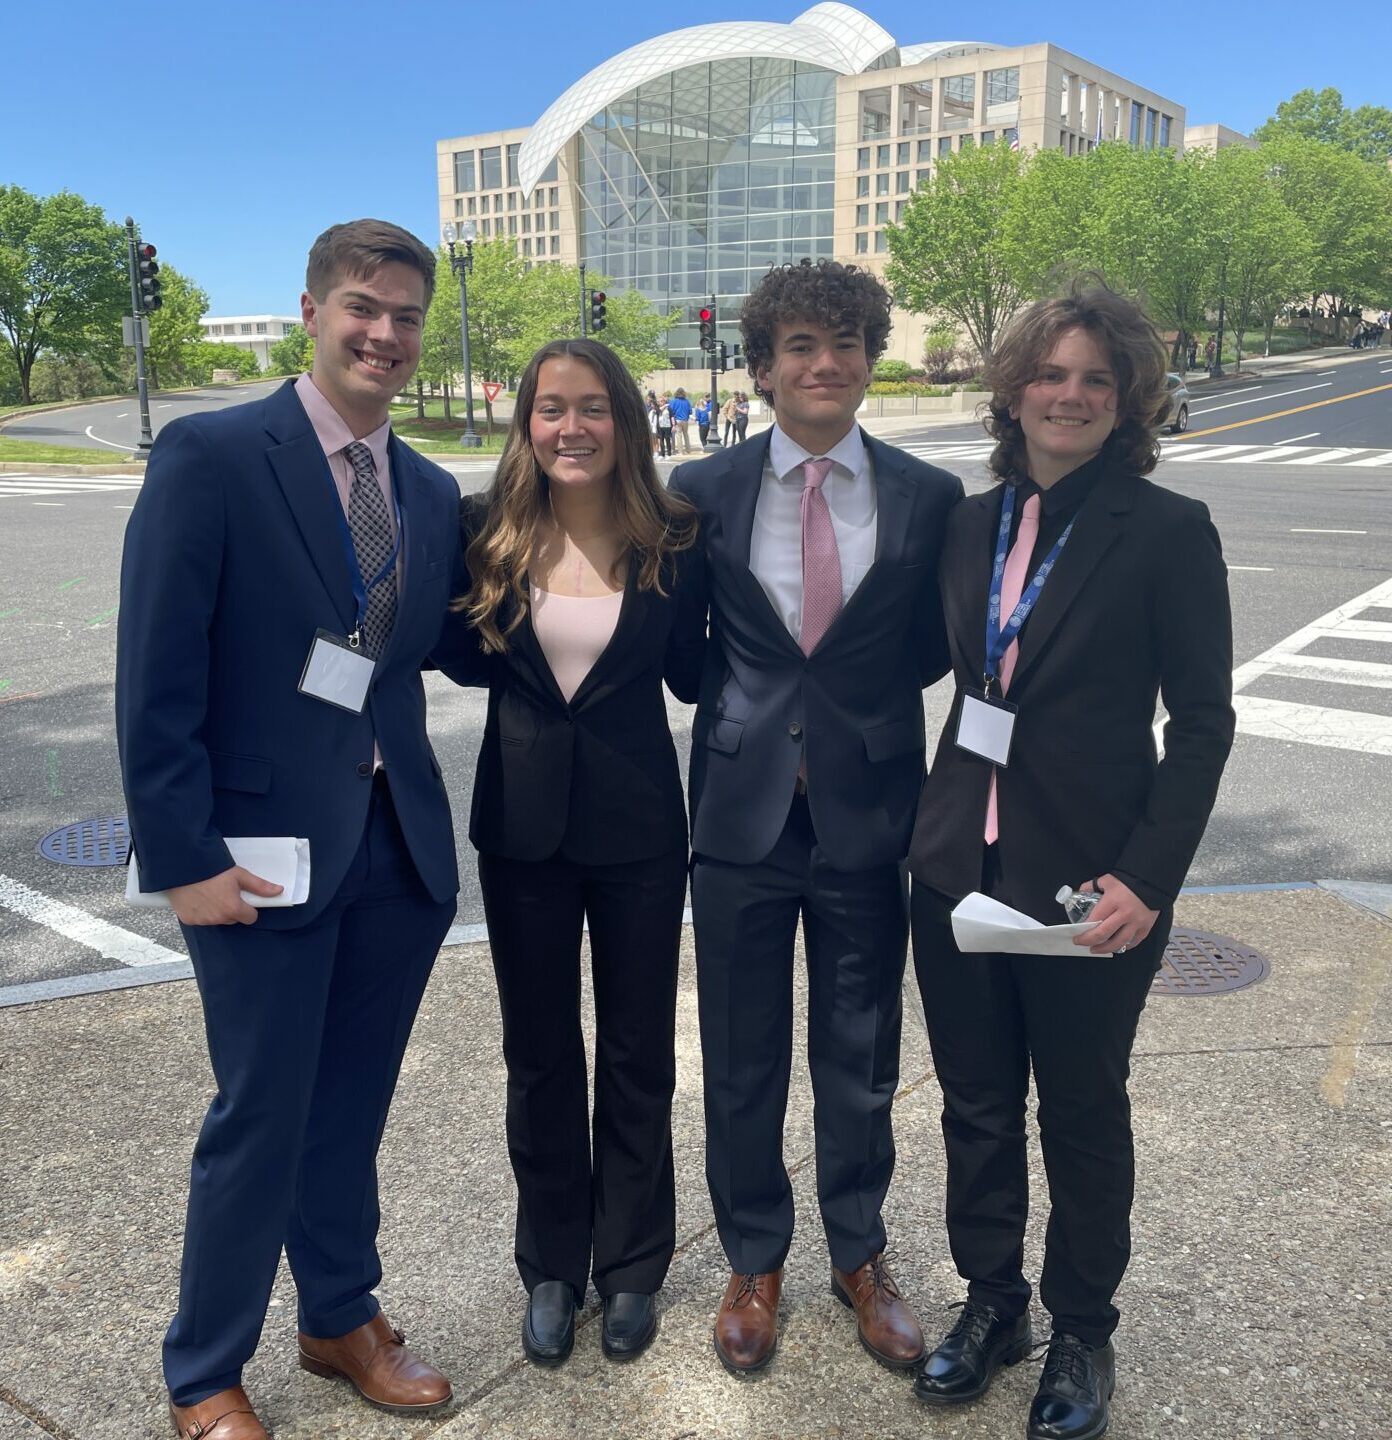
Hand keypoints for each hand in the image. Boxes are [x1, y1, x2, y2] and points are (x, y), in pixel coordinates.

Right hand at [167, 866, 282, 925]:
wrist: (184, 866)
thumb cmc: (212, 869)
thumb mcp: (239, 874)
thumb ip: (259, 886)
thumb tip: (278, 891)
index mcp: (232, 908)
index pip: (250, 918)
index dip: (249, 908)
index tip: (243, 899)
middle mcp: (218, 918)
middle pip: (233, 919)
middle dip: (232, 909)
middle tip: (225, 892)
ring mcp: (202, 920)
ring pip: (217, 920)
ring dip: (216, 911)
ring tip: (210, 893)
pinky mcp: (188, 919)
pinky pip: (200, 919)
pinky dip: (201, 912)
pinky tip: (198, 898)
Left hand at [1073, 874, 1157, 955]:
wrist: (1152, 882)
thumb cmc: (1127, 881)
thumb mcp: (1106, 880)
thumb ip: (1092, 886)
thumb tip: (1080, 892)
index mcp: (1112, 902)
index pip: (1095, 920)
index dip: (1084, 931)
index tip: (1076, 936)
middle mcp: (1124, 914)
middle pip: (1105, 934)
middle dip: (1091, 942)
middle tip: (1083, 945)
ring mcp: (1137, 923)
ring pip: (1120, 942)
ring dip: (1106, 948)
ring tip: (1097, 950)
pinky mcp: (1146, 927)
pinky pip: (1134, 941)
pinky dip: (1124, 946)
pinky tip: (1116, 947)